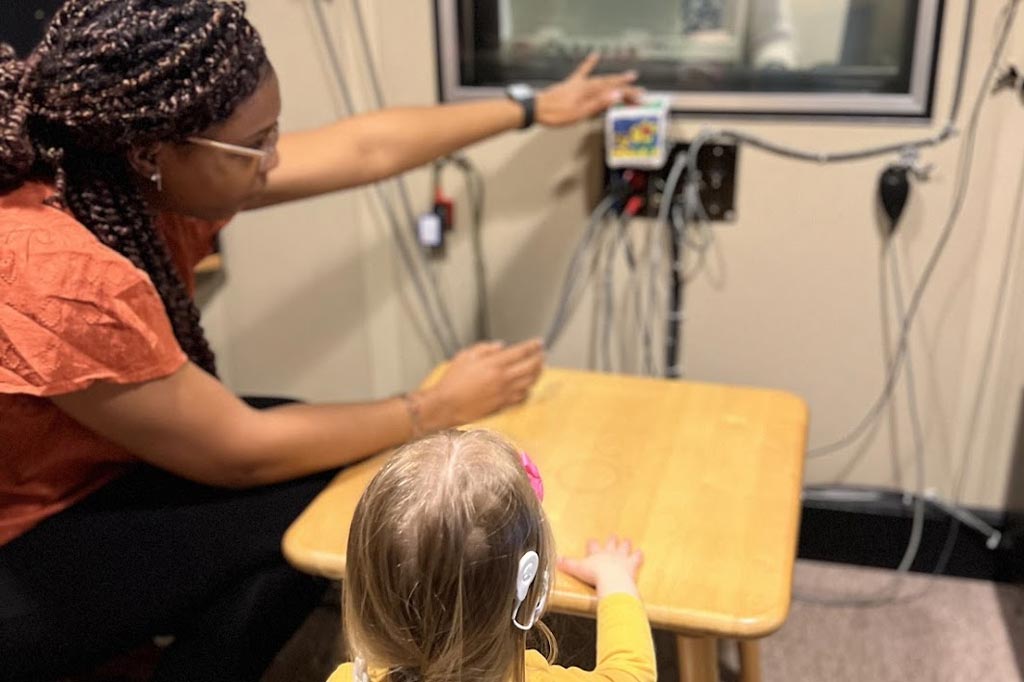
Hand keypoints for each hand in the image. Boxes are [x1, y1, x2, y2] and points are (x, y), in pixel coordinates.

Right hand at [423, 339, 543, 426]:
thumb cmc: (453, 380)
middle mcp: (502, 378)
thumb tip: (502, 346)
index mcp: (493, 364)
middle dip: (539, 359)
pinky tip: (527, 386)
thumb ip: (485, 348)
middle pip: (530, 367)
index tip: (539, 342)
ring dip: (537, 374)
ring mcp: (504, 393)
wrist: (446, 405)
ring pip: (530, 382)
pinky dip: (528, 390)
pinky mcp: (503, 405)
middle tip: (542, 354)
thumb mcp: (465, 356)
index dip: (533, 346)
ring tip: (539, 368)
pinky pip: (522, 398)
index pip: (521, 352)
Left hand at [536, 53, 643, 127]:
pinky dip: (589, 63)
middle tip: (640, 91)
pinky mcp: (571, 84)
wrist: (536, 109)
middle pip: (610, 85)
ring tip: (627, 77)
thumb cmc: (556, 114)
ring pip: (601, 79)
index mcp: (589, 92)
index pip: (614, 92)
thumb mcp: (579, 113)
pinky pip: (582, 71)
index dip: (629, 94)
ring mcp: (578, 83)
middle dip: (626, 88)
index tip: (641, 97)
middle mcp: (586, 85)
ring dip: (614, 79)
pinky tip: (595, 55)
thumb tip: (616, 95)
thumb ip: (598, 104)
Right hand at [558, 535, 643, 598]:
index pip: (593, 545)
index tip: (592, 541)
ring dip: (625, 545)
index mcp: (596, 554)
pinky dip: (639, 555)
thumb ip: (567, 564)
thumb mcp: (577, 569)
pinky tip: (641, 552)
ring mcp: (622, 557)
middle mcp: (609, 553)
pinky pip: (637, 557)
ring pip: (624, 547)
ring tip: (627, 541)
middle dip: (611, 540)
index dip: (593, 544)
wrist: (611, 579)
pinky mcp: (632, 564)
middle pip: (611, 543)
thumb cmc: (595, 575)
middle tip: (613, 535)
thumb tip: (556, 560)